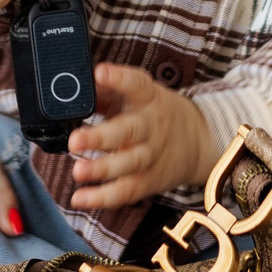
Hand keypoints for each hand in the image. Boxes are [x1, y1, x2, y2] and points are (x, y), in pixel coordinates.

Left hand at [66, 64, 218, 211]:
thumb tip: (76, 86)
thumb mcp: (139, 95)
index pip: (137, 85)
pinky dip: (103, 197)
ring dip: (101, 169)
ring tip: (78, 172)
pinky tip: (80, 198)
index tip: (100, 73)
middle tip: (75, 140)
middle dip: (101, 137)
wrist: (197, 142)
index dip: (119, 79)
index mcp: (149, 98)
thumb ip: (108, 91)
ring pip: (128, 163)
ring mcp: (151, 155)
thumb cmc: (155, 113)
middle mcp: (151, 126)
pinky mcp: (148, 180)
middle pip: (129, 131)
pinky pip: (126, 190)